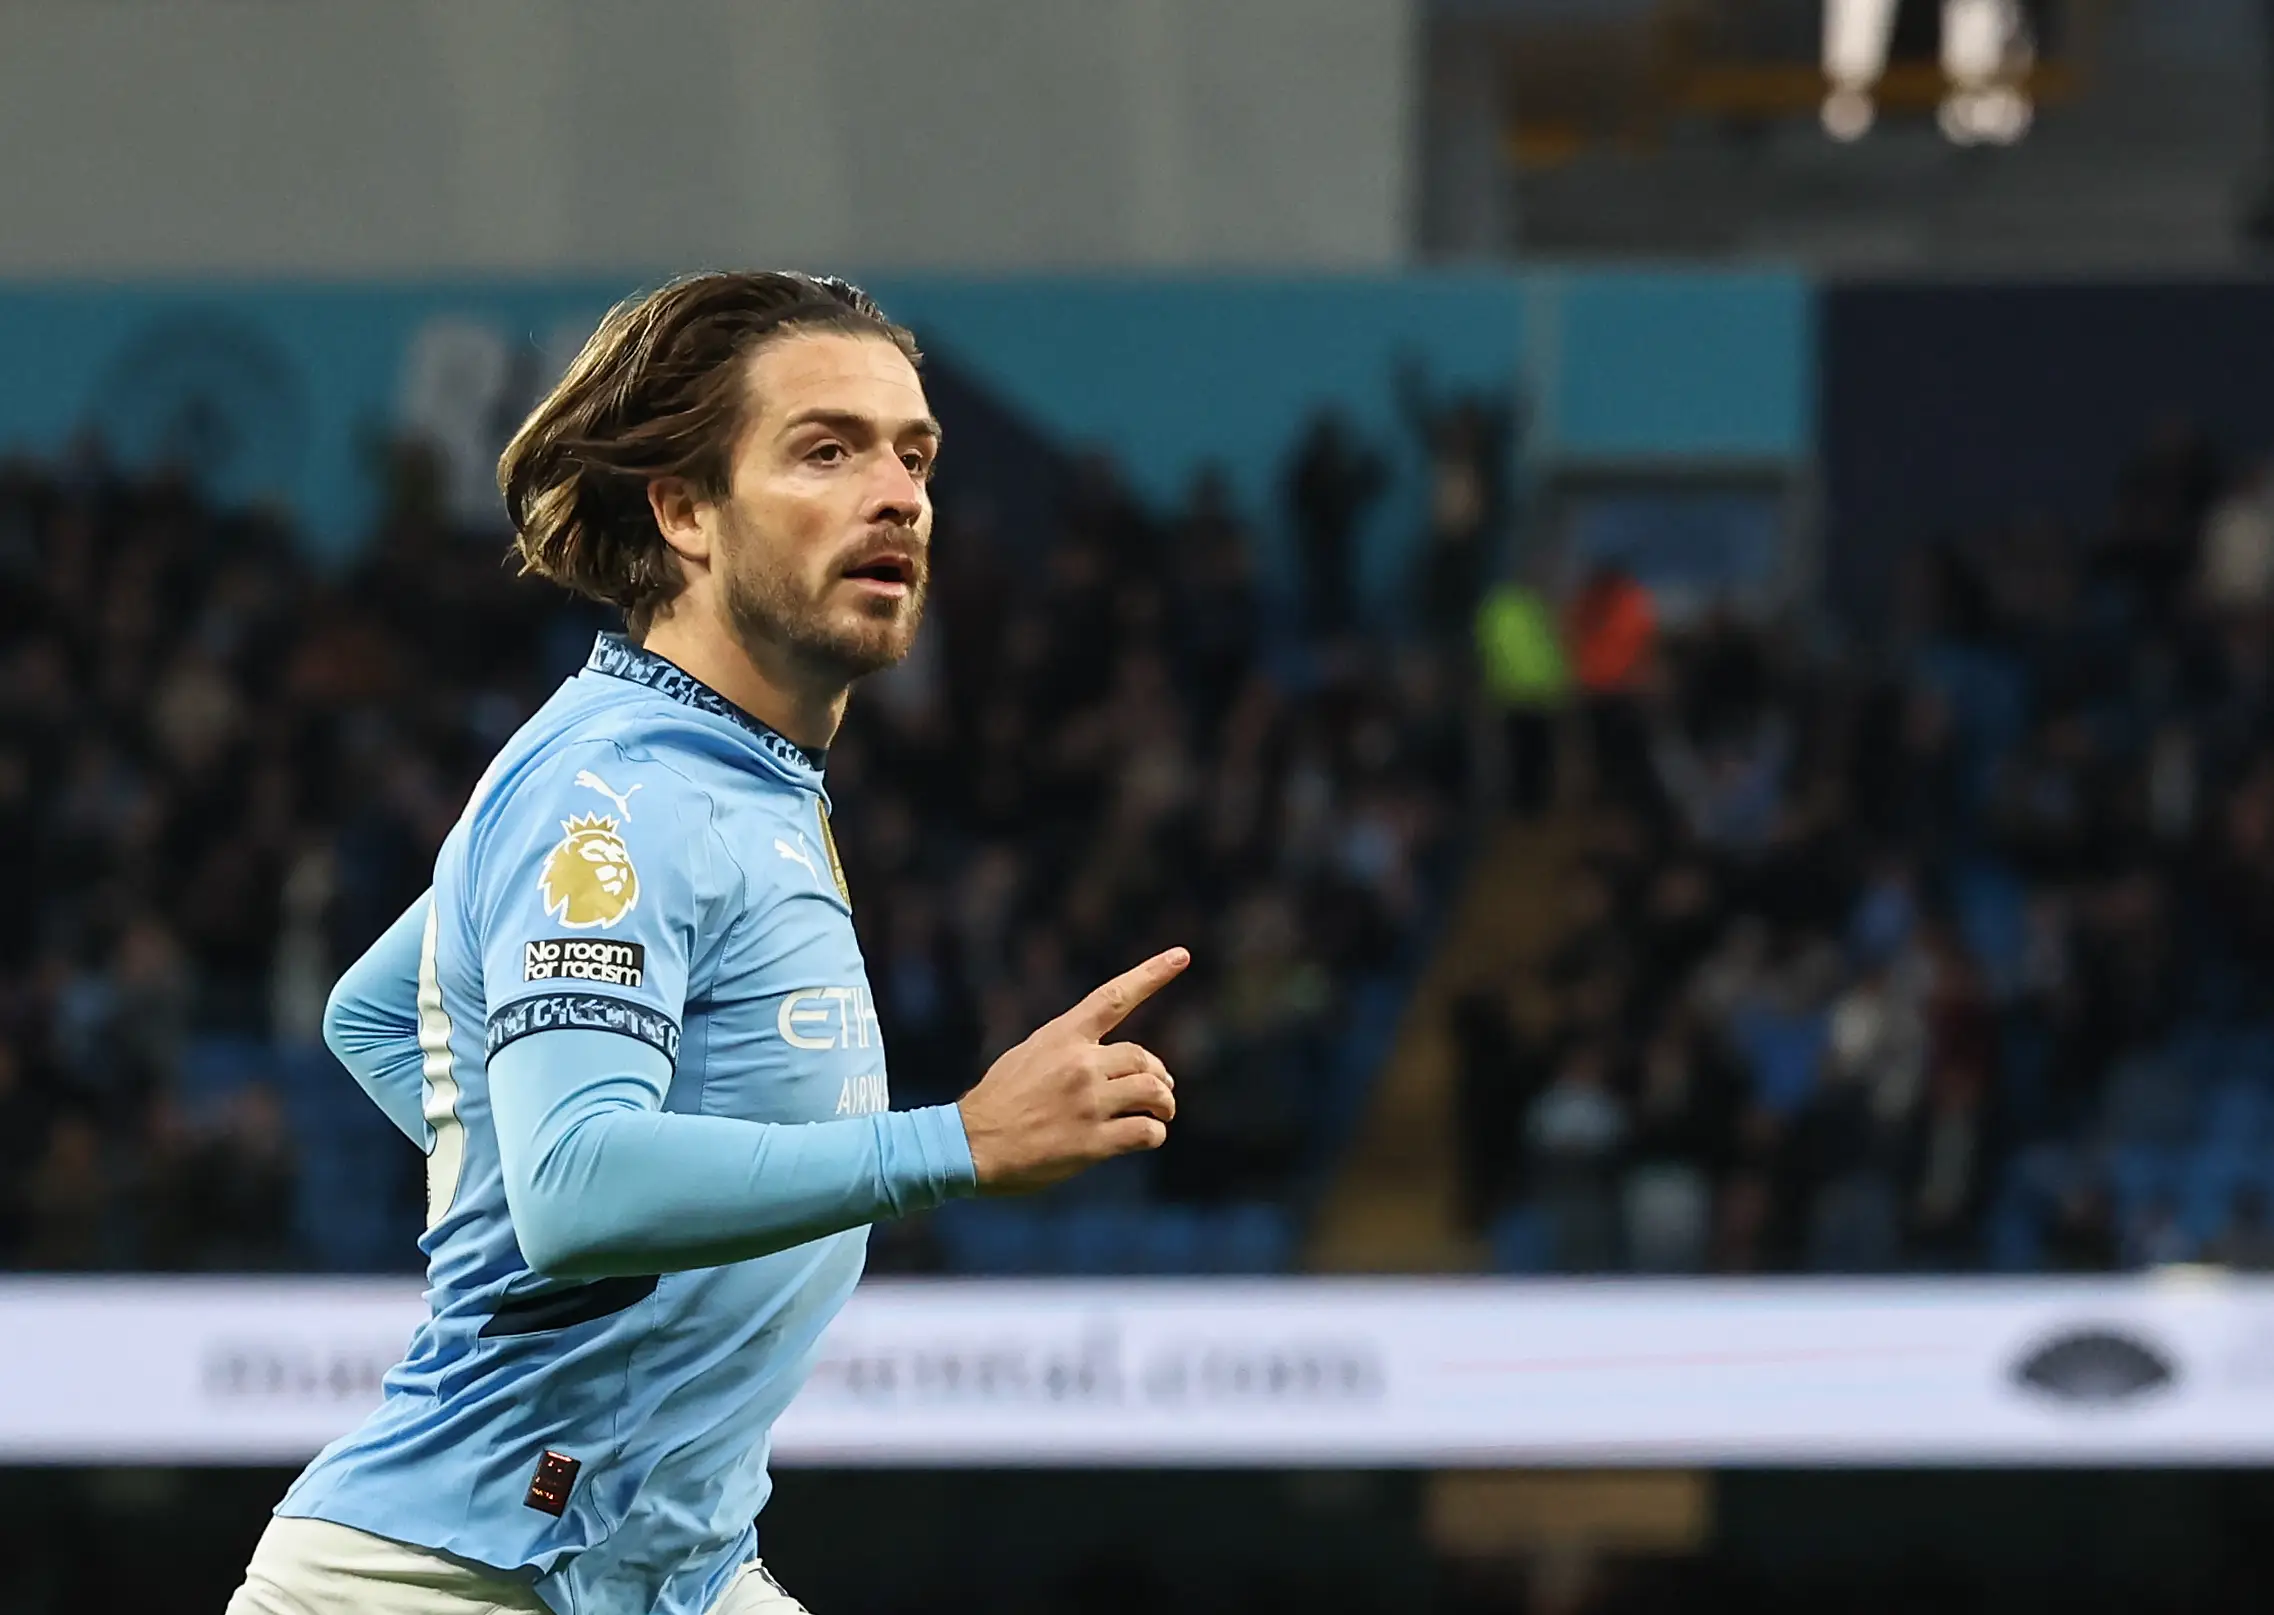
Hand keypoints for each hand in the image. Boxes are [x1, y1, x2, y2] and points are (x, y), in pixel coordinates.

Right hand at [956, 947, 1188, 1195]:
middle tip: (1163, 1093)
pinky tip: (1146, 1137)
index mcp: (1062, 1037)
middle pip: (1143, 1057)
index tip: (1182, 955)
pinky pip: (1145, 1132)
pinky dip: (1154, 1134)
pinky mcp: (1092, 1141)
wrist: (970, 1145)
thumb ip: (1068, 1049)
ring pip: (1153, 1092)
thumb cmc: (998, 1102)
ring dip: (1164, 1105)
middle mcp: (1079, 1064)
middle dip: (1159, 1075)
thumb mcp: (1028, 1055)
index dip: (1151, 974)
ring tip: (1161, 1115)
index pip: (1114, 997)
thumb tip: (1108, 1059)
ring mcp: (1087, 1102)